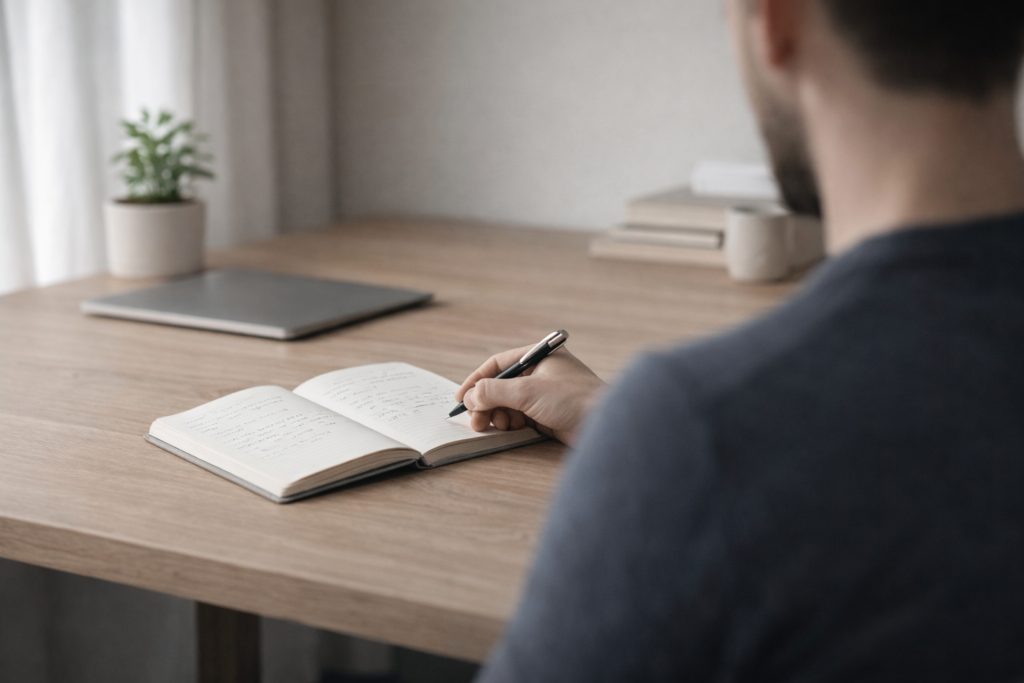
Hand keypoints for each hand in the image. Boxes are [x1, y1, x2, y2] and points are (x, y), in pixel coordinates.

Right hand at [454, 345, 606, 445]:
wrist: (605, 426)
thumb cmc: (574, 400)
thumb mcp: (528, 392)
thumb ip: (495, 391)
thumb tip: (471, 395)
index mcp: (539, 356)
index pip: (499, 364)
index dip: (477, 380)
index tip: (461, 398)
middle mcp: (542, 372)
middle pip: (502, 385)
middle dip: (486, 402)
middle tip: (475, 420)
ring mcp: (545, 394)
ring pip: (509, 402)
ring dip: (497, 414)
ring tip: (494, 425)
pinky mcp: (549, 413)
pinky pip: (520, 415)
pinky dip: (510, 422)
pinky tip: (509, 429)